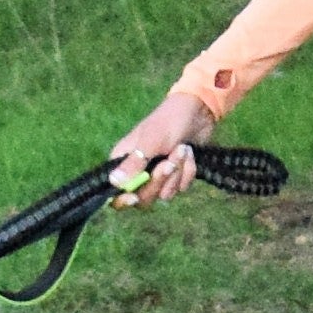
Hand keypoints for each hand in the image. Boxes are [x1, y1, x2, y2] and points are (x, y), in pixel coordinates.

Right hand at [107, 87, 216, 203]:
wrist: (198, 112)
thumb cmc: (168, 121)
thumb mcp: (150, 141)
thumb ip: (133, 163)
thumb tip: (113, 182)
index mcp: (123, 161)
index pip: (115, 192)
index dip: (121, 200)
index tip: (134, 198)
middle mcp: (138, 171)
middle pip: (143, 197)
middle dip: (159, 181)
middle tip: (169, 162)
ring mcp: (158, 175)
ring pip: (165, 194)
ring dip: (177, 173)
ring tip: (182, 150)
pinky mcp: (175, 176)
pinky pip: (181, 187)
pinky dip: (188, 172)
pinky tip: (190, 154)